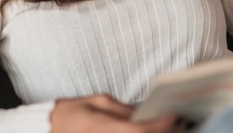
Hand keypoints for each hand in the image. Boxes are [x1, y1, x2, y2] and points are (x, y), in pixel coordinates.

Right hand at [50, 94, 188, 132]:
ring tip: (171, 129)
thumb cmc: (73, 112)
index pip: (142, 131)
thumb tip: (147, 115)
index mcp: (104, 126)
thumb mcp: (98, 102)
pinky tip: (151, 131)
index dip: (163, 125)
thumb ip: (123, 110)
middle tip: (180, 125)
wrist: (51, 128)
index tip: (175, 115)